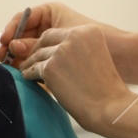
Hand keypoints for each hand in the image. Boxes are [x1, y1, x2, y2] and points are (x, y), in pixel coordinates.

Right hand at [0, 2, 95, 65]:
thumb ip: (35, 43)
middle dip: (10, 46)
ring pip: (27, 49)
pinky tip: (21, 73)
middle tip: (0, 58)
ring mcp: (51, 42)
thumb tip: (12, 46)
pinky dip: (28, 65)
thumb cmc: (98, 40)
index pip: (23, 18)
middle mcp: (49, 25)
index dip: (11, 29)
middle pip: (22, 35)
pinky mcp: (55, 58)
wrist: (124, 59)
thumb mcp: (62, 39)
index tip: (4, 41)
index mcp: (50, 12)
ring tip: (8, 68)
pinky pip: (37, 59)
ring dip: (16, 58)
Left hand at [16, 24, 132, 133]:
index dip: (49, 43)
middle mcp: (74, 36)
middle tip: (30, 59)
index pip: (59, 32)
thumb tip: (54, 52)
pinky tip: (28, 78)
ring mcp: (61, 51)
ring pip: (38, 55)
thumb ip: (77, 49)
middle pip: (45, 39)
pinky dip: (29, 74)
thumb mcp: (95, 57)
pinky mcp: (50, 68)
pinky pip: (33, 69)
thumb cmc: (105, 88)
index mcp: (88, 30)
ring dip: (31, 63)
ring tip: (27, 70)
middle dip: (36, 50)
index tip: (43, 50)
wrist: (110, 107)